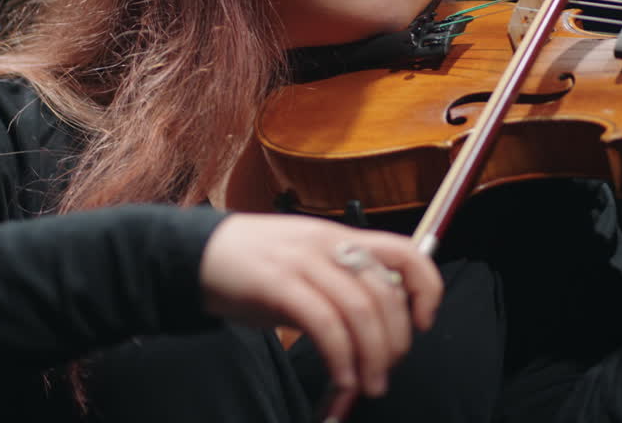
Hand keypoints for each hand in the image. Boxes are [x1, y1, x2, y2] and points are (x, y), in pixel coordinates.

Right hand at [199, 213, 441, 407]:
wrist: (195, 254)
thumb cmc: (252, 265)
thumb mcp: (306, 264)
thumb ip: (342, 284)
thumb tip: (379, 325)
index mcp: (340, 236)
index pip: (406, 251)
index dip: (426, 288)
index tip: (423, 322)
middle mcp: (327, 244)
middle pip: (385, 293)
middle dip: (396, 342)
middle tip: (386, 371)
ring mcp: (302, 262)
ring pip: (360, 310)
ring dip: (372, 357)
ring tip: (366, 385)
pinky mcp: (277, 284)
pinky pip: (324, 323)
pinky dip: (340, 357)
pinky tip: (341, 378)